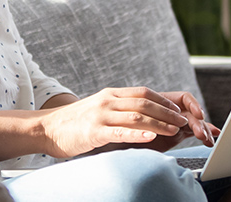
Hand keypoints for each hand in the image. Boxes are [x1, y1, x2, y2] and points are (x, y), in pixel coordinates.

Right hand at [79, 91, 219, 155]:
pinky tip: (151, 137)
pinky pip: (120, 132)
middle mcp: (107, 101)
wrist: (46, 128)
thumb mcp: (98, 108)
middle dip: (167, 112)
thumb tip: (141, 115)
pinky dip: (138, 134)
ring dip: (159, 123)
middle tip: (184, 121)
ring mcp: (100, 115)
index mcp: (110, 94)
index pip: (144, 92)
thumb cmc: (74, 122)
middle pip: (144, 103)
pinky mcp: (93, 132)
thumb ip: (118, 109)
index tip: (178, 109)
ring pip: (136, 116)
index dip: (164, 100)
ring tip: (175, 130)